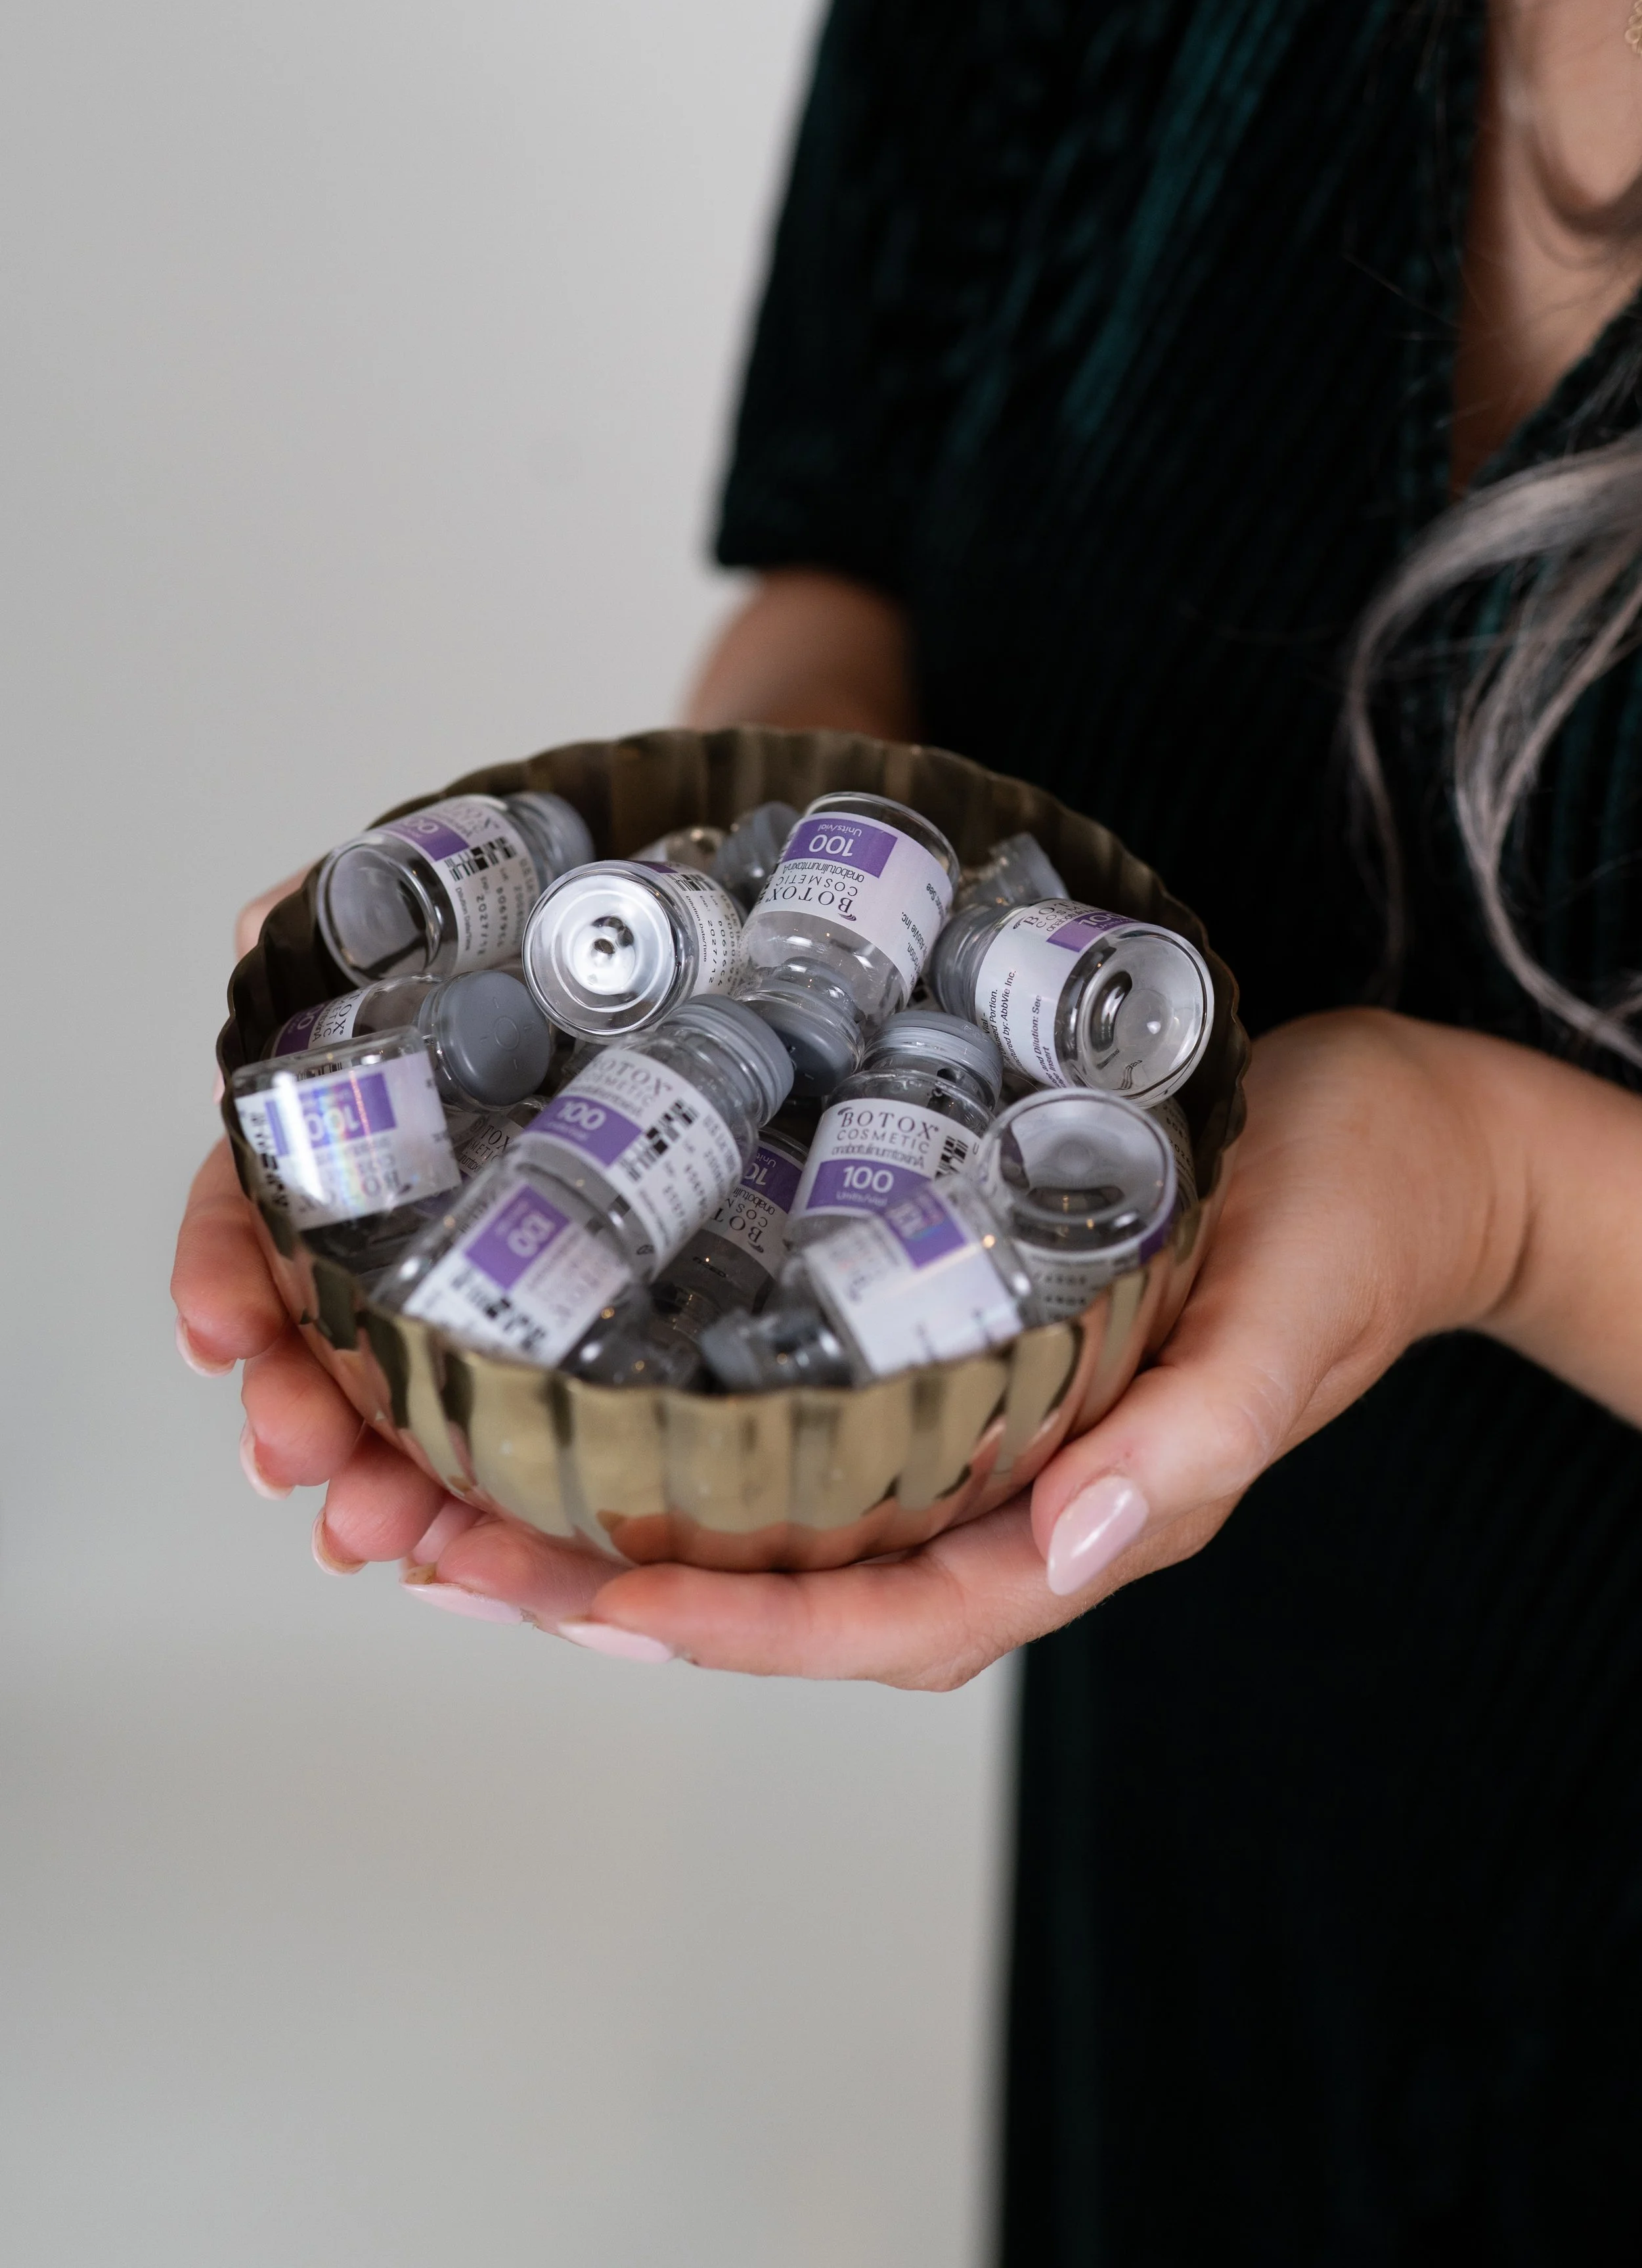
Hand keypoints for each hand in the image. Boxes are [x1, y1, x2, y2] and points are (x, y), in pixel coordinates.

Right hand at [175, 869, 575, 1593]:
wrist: (745, 942)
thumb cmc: (589, 937)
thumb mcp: (465, 907)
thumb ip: (352, 915)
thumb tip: (261, 931)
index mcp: (380, 1136)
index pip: (267, 1211)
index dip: (228, 1271)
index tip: (218, 1330)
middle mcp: (432, 1222)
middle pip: (336, 1335)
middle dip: (305, 1409)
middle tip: (299, 1461)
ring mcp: (521, 1284)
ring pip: (432, 1405)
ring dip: (388, 1481)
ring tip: (379, 1530)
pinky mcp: (623, 1332)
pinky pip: (555, 1432)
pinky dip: (509, 1504)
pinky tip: (483, 1549)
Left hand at [392, 1009, 1530, 1680]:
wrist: (1415, 1134)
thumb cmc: (1360, 1211)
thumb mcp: (1289, 1315)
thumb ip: (1195, 1441)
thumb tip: (1074, 1551)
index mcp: (1093, 1514)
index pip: (888, 1621)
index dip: (732, 1630)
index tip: (579, 1604)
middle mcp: (1024, 1495)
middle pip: (803, 1600)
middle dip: (623, 1599)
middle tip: (448, 1553)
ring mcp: (995, 1433)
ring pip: (792, 1529)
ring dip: (629, 1533)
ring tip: (469, 1502)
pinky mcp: (976, 1352)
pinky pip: (821, 1439)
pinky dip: (701, 1445)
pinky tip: (602, 1402)